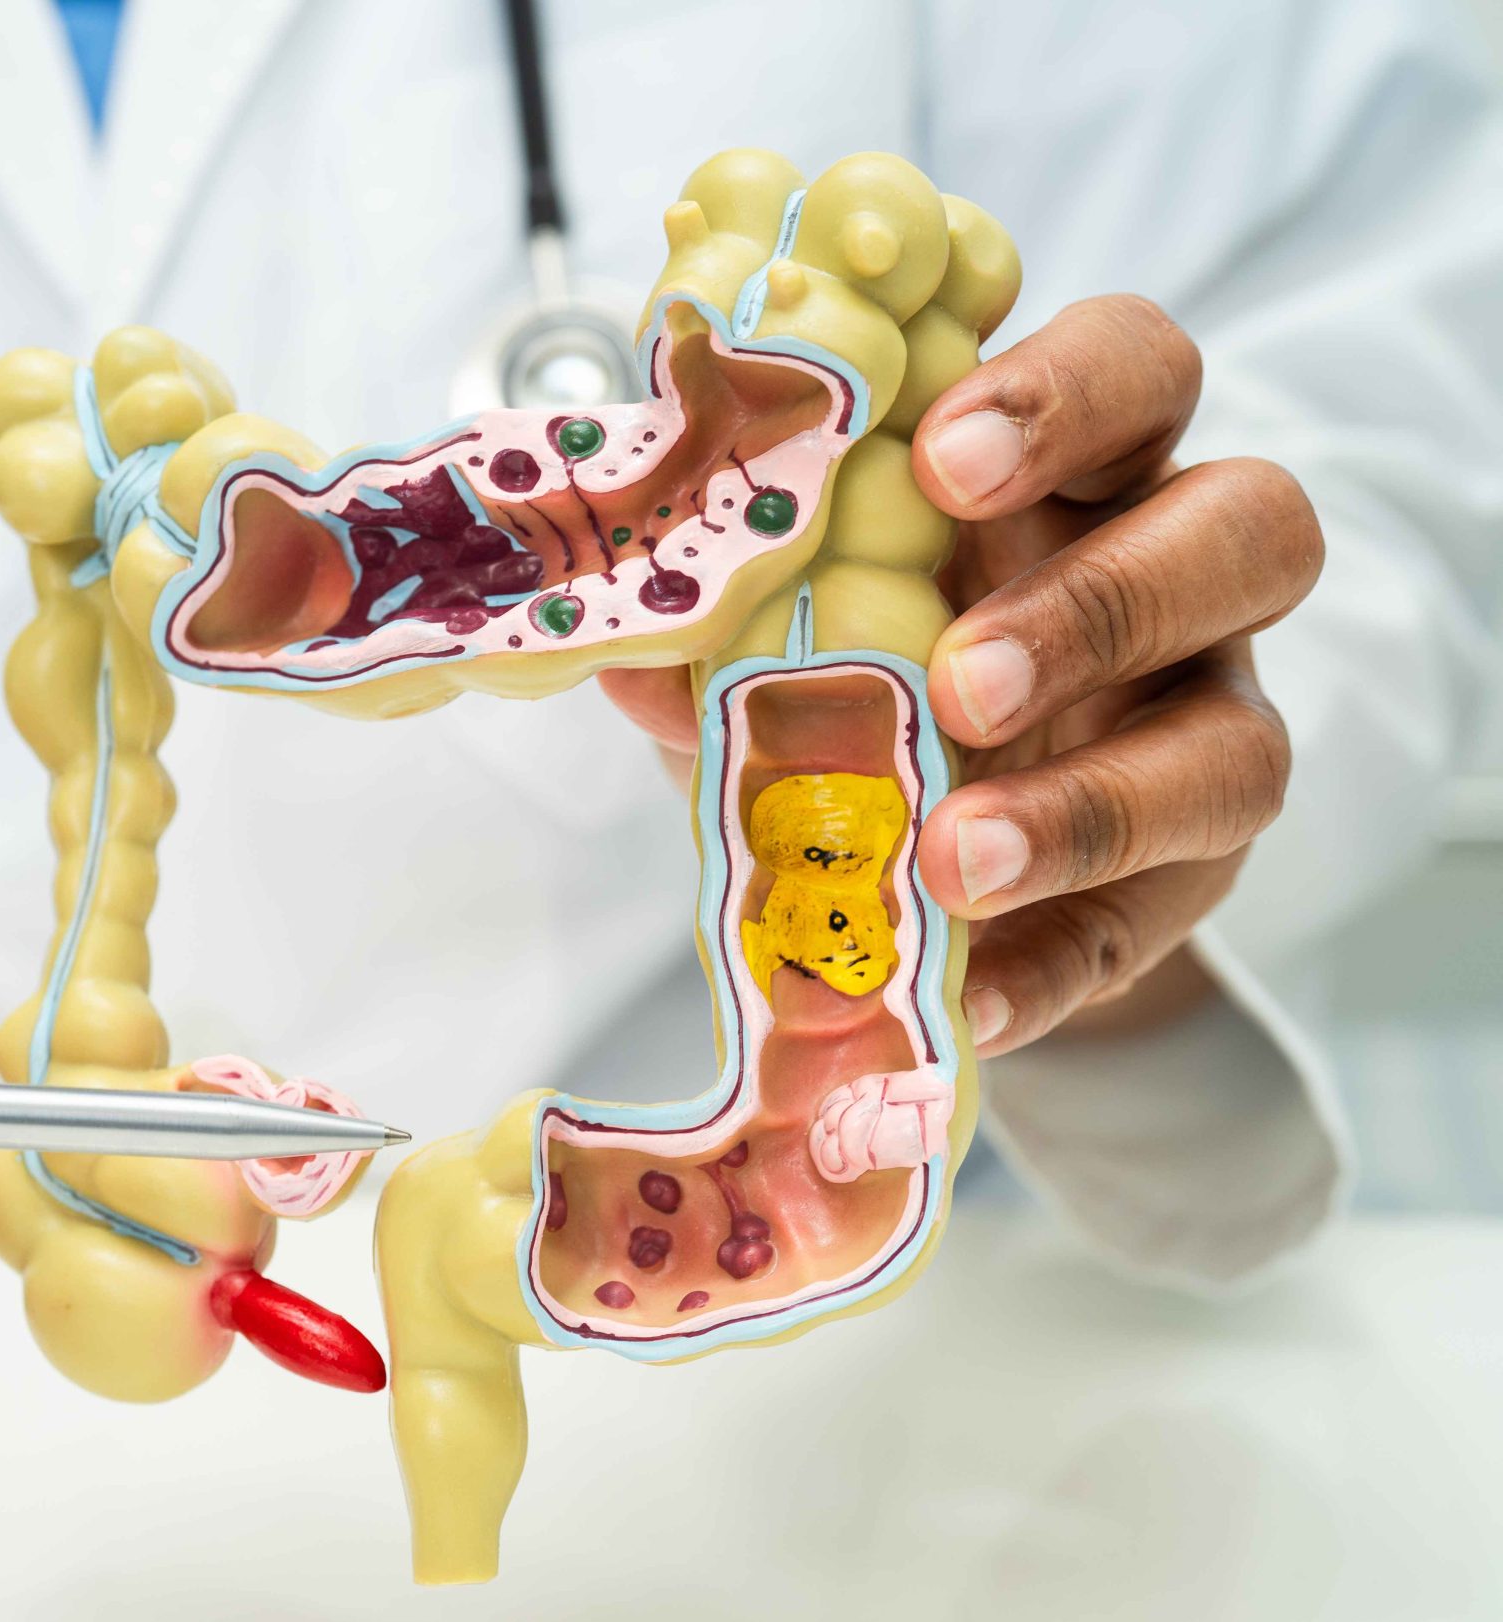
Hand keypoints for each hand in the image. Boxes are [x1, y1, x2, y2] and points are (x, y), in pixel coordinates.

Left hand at [603, 296, 1318, 1055]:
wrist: (928, 845)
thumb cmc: (860, 671)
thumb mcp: (783, 627)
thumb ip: (723, 621)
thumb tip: (631, 650)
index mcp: (1075, 469)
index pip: (1134, 368)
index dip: (1065, 391)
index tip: (941, 455)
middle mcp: (1172, 579)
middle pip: (1250, 528)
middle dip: (1108, 597)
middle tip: (963, 676)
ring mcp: (1202, 731)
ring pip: (1242, 745)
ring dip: (1094, 804)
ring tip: (955, 854)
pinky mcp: (1186, 883)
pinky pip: (1152, 926)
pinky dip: (1049, 967)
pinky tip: (966, 995)